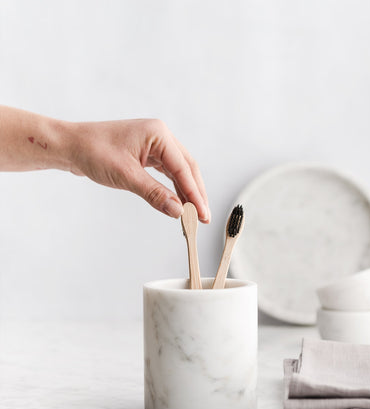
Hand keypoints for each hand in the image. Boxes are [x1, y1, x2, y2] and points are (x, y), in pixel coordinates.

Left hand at [68, 119, 209, 221]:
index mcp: (158, 134)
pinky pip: (166, 172)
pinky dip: (173, 187)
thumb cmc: (92, 151)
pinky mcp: (146, 154)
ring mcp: (153, 144)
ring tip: (194, 213)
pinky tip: (178, 201)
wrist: (69, 146)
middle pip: (187, 168)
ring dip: (187, 191)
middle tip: (203, 217)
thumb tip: (177, 211)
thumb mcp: (126, 176)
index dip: (195, 194)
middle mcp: (159, 137)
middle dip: (196, 193)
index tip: (202, 214)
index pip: (183, 168)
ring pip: (178, 171)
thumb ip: (154, 194)